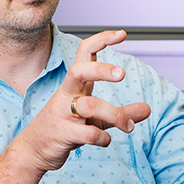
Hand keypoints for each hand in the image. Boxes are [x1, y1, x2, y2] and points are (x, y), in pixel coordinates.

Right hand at [17, 29, 151, 172]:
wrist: (34, 150)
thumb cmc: (66, 128)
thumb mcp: (96, 119)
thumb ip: (120, 113)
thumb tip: (148, 109)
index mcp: (75, 84)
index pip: (84, 52)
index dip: (102, 39)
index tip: (122, 34)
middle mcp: (67, 94)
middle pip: (79, 70)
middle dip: (101, 70)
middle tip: (122, 74)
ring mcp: (62, 113)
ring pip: (89, 105)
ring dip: (115, 115)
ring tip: (128, 126)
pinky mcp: (61, 133)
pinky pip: (86, 133)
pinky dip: (102, 138)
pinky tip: (105, 141)